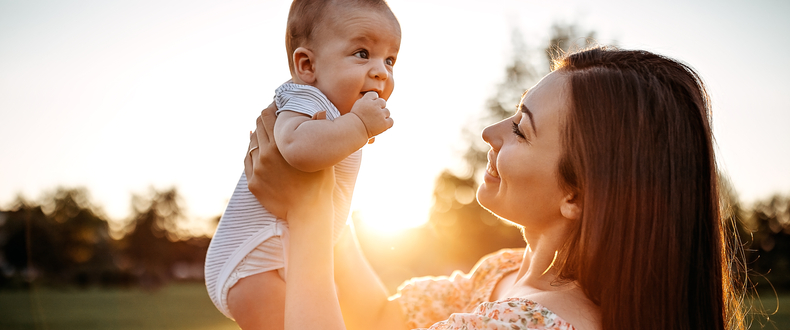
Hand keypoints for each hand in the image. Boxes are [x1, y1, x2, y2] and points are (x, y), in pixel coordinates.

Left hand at [245, 102, 335, 219]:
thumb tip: (320, 111)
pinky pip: (247, 161)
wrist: (308, 213)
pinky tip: (257, 148)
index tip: (277, 106)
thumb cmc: (320, 184)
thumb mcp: (322, 156)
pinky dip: (251, 152)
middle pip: (258, 126)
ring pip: (251, 143)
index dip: (271, 108)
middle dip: (265, 119)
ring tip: (267, 134)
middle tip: (273, 117)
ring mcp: (257, 170)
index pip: (268, 116)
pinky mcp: (253, 183)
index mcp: (281, 145)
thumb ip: (318, 131)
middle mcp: (265, 155)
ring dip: (258, 135)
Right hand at [350, 92, 393, 138]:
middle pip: (382, 102)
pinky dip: (387, 124)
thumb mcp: (357, 106)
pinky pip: (391, 121)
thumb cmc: (353, 120)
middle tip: (374, 115)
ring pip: (387, 112)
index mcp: (366, 100)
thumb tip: (374, 99)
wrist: (353, 131)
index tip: (370, 107)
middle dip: (379, 107)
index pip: (374, 94)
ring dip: (383, 116)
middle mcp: (374, 105)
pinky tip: (380, 126)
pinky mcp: (384, 123)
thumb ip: (366, 101)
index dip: (373, 101)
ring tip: (375, 122)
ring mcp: (380, 114)